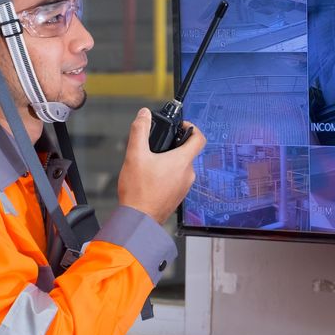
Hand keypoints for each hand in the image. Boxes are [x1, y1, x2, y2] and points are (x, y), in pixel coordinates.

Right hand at [118, 108, 205, 223]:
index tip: (180, 126)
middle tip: (156, 146)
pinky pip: (176, 180)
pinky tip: (151, 178)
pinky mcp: (178, 196)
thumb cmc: (138, 192)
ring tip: (151, 163)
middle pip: (187, 152)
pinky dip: (167, 175)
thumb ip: (139, 131)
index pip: (199, 138)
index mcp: (182, 161)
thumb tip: (144, 115)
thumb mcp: (135, 155)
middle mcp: (188, 174)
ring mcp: (184, 187)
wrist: (138, 219)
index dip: (191, 127)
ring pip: (181, 167)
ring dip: (169, 161)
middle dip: (173, 146)